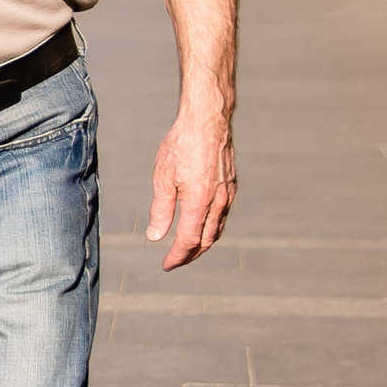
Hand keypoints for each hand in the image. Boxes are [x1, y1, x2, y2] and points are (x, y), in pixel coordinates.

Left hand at [147, 100, 234, 268]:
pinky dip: (211, 227)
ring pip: (217, 229)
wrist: (208, 121)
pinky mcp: (231, 186)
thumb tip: (155, 237)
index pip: (189, 241)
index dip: (177, 257)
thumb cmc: (182, 145)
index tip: (166, 265)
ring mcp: (228, 194)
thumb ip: (161, 210)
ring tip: (188, 249)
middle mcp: (218, 202)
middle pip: (206, 240)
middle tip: (175, 261)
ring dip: (202, 243)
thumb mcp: (163, 178)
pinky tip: (202, 225)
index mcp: (199, 202)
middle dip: (190, 255)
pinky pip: (222, 215)